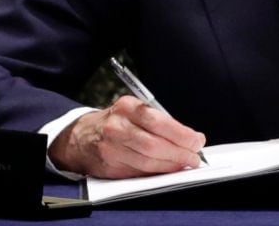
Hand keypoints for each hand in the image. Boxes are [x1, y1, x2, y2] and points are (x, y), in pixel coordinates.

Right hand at [49, 95, 206, 177]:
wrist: (82, 136)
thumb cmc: (117, 122)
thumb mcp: (135, 112)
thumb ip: (161, 122)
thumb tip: (192, 138)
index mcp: (127, 107)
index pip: (158, 121)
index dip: (180, 134)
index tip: (196, 140)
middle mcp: (116, 126)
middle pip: (153, 144)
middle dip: (179, 152)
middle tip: (194, 157)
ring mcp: (111, 148)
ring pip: (147, 161)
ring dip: (171, 165)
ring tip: (185, 164)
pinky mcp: (110, 166)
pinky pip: (139, 172)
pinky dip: (157, 172)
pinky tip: (168, 169)